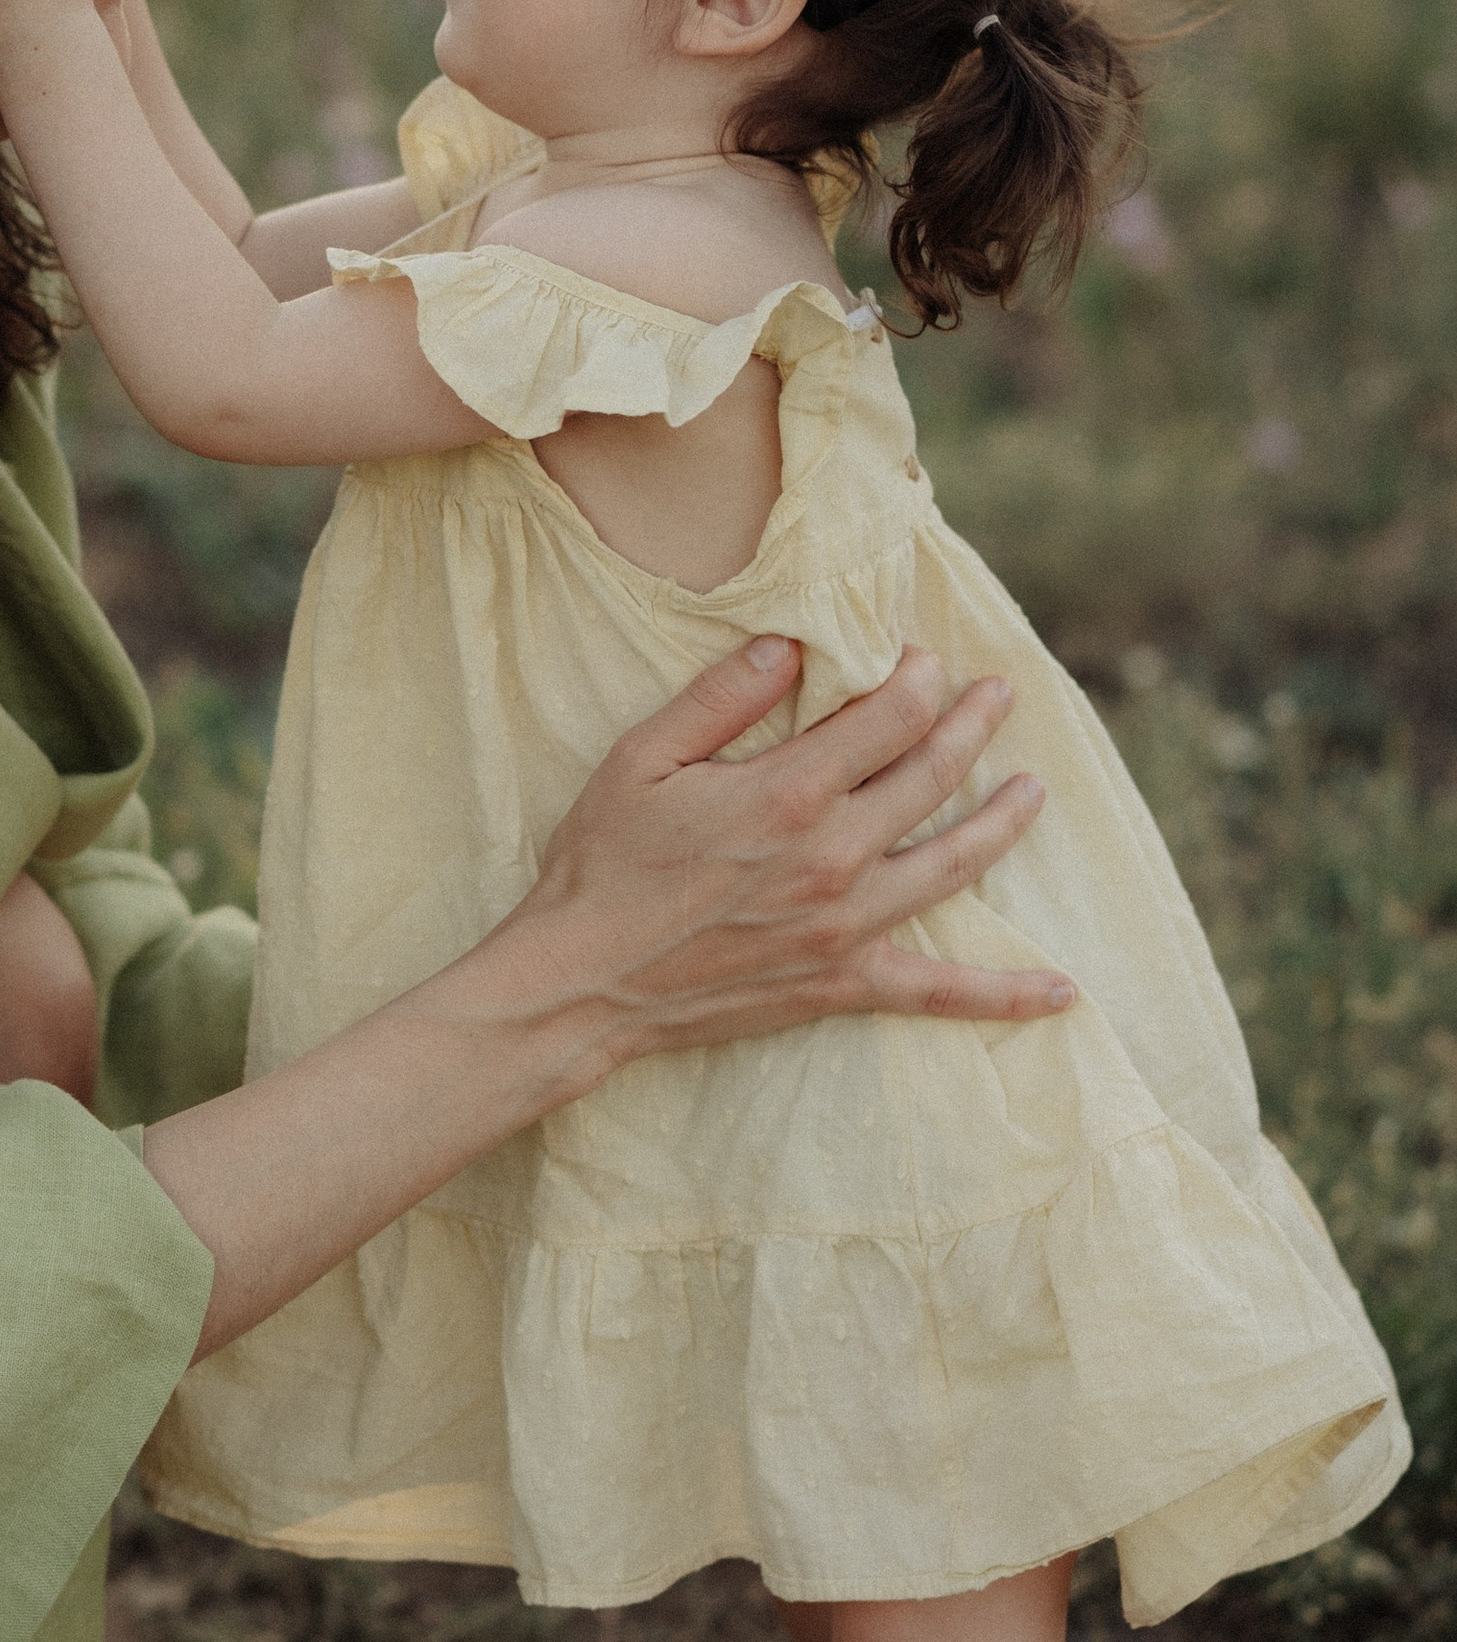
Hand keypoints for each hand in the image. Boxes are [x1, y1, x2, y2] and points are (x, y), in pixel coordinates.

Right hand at [497, 639, 1064, 1078]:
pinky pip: (938, 992)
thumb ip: (720, 698)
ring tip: (1033, 793)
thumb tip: (790, 647)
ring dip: (1002, 823)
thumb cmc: (602, 864)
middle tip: (999, 696)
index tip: (923, 660)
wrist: (582, 983)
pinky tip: (1058, 993)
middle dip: (972, 726)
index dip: (916, 680)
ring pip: (953, 863)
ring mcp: (847, 924)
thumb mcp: (641, 759)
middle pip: (931, 776)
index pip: (888, 718)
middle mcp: (833, 854)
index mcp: (788, 791)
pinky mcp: (841, 981)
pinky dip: (1003, 995)